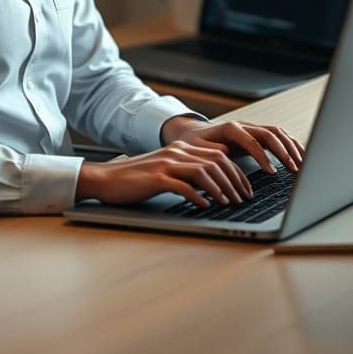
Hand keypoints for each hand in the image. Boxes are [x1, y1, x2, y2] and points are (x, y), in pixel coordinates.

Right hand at [76, 137, 255, 207]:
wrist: (107, 179)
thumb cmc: (138, 178)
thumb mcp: (167, 168)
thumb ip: (188, 168)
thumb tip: (215, 177)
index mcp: (181, 147)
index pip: (219, 154)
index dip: (236, 172)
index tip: (245, 188)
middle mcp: (176, 152)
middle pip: (216, 161)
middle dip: (234, 180)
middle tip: (243, 198)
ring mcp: (166, 164)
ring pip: (204, 171)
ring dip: (221, 188)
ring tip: (229, 203)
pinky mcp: (156, 179)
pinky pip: (183, 186)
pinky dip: (198, 196)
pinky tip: (205, 205)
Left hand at [161, 116, 304, 175]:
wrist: (191, 134)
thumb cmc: (193, 144)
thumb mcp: (197, 150)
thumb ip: (210, 153)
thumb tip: (224, 157)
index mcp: (229, 128)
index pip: (251, 140)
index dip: (263, 156)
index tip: (272, 172)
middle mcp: (243, 125)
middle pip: (270, 133)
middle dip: (284, 151)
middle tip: (294, 169)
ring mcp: (252, 128)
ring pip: (277, 132)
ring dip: (291, 147)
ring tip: (301, 164)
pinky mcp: (257, 134)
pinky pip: (278, 136)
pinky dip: (291, 145)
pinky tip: (300, 157)